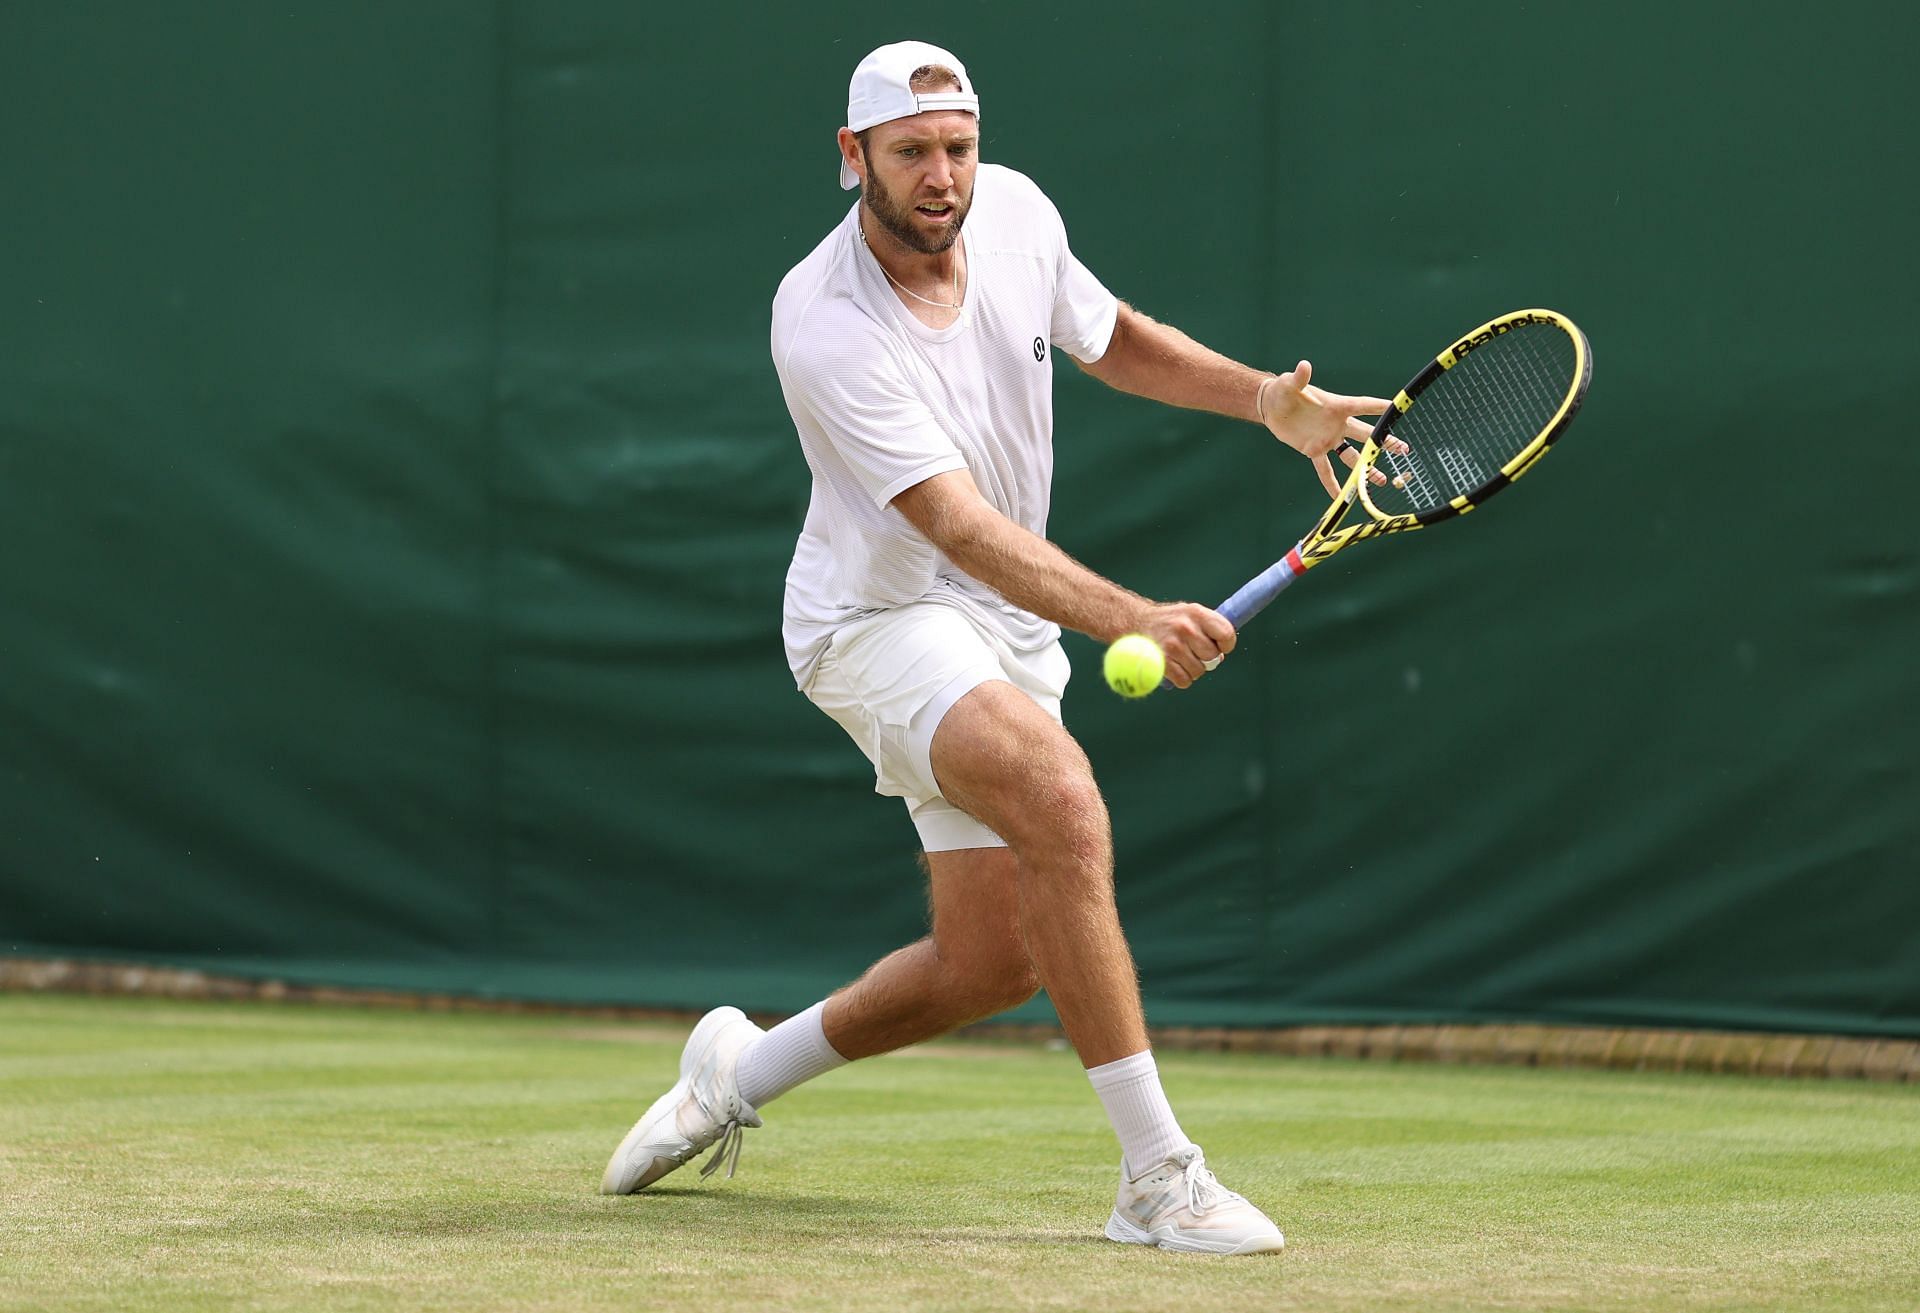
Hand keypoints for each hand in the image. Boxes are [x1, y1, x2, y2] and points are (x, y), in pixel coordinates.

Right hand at [1134, 602, 1235, 688]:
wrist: (1136, 623)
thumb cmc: (1170, 621)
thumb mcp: (1190, 614)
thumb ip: (1209, 629)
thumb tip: (1220, 654)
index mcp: (1196, 613)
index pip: (1226, 634)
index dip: (1226, 645)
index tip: (1219, 646)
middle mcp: (1185, 627)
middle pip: (1213, 656)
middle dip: (1206, 658)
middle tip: (1195, 652)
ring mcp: (1172, 645)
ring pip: (1199, 671)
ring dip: (1193, 669)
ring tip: (1181, 657)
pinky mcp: (1161, 661)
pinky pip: (1184, 680)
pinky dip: (1182, 678)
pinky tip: (1174, 667)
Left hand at [1257, 361, 1406, 497]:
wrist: (1272, 407)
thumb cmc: (1284, 390)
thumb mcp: (1290, 384)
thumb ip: (1300, 378)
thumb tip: (1303, 366)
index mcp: (1337, 406)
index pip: (1363, 405)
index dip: (1380, 406)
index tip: (1399, 407)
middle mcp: (1337, 424)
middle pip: (1366, 434)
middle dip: (1384, 442)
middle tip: (1403, 450)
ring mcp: (1328, 438)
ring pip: (1352, 455)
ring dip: (1366, 467)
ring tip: (1382, 480)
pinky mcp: (1314, 450)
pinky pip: (1325, 469)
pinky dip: (1331, 483)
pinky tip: (1341, 497)